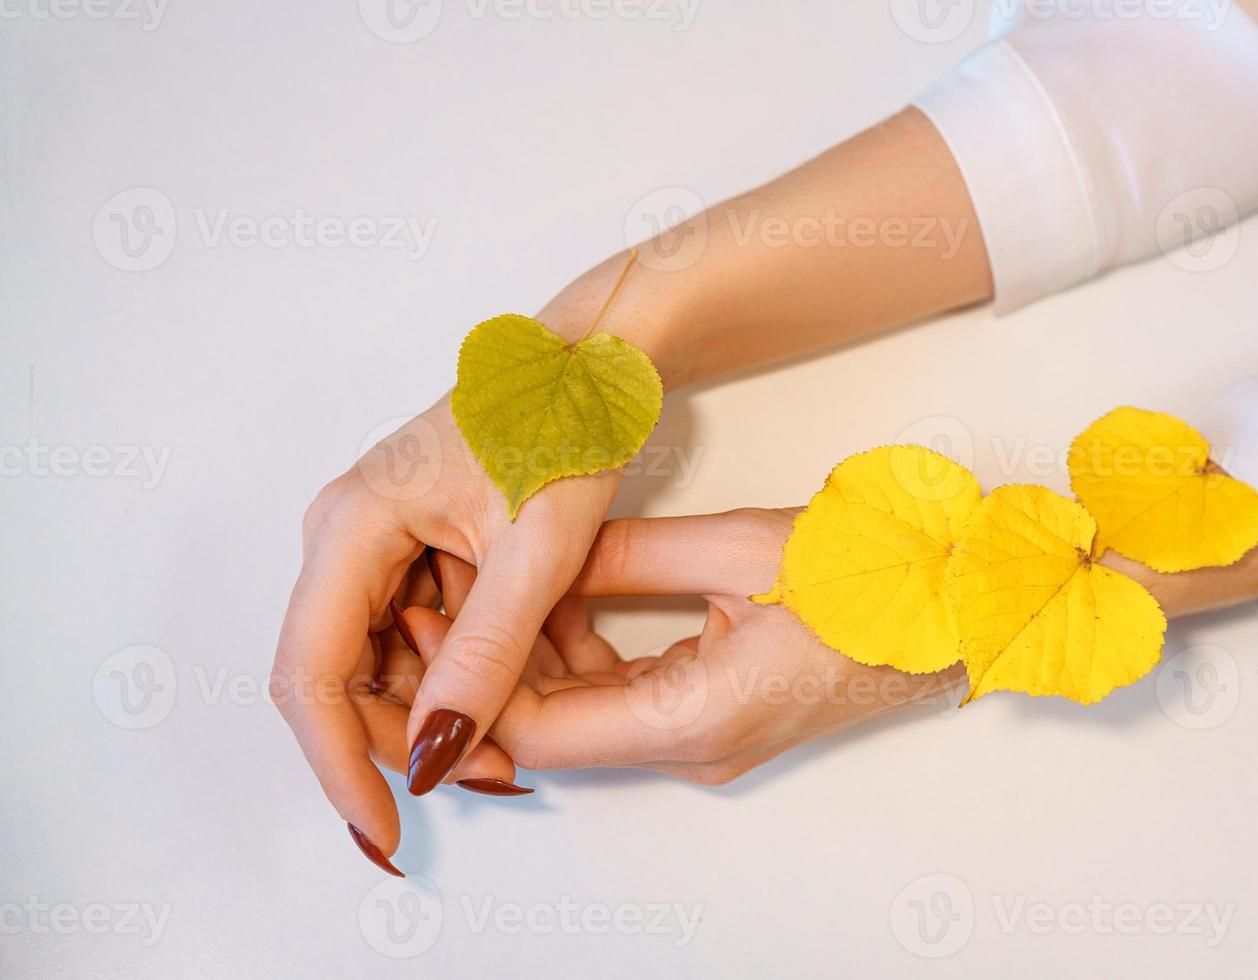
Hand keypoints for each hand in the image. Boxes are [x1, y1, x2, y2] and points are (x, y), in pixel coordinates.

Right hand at [271, 390, 618, 871]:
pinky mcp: (411, 550)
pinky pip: (416, 635)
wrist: (593, 369)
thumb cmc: (564, 428)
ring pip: (382, 663)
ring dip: (440, 710)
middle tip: (495, 776)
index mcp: (353, 524)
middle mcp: (346, 535)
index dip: (339, 761)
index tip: (380, 826)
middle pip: (344, 676)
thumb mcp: (534, 552)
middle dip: (408, 738)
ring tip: (516, 739)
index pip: (312, 671)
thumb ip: (484, 653)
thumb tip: (434, 752)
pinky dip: (460, 672)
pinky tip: (512, 688)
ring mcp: (376, 544)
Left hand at [442, 509, 965, 784]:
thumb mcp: (738, 546)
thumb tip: (544, 555)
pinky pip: (623, 703)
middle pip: (552, 728)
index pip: (538, 727)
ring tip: (483, 592)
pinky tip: (556, 603)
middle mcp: (695, 749)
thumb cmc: (875, 578)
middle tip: (438, 600)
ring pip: (584, 716)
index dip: (469, 683)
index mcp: (695, 716)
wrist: (955, 609)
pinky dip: (581, 661)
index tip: (429, 623)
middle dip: (487, 671)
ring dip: (532, 662)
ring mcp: (708, 741)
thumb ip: (626, 555)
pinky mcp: (717, 720)